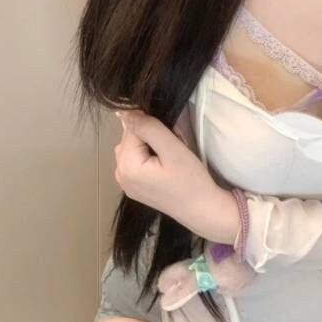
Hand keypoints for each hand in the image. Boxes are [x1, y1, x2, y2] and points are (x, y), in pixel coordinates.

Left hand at [114, 109, 237, 241]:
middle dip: (151, 136)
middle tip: (173, 150)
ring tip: (170, 158)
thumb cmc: (191, 180)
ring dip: (151, 145)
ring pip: (134, 146)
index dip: (154, 128)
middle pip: (131, 137)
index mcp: (126, 166)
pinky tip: (166, 167)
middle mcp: (119, 174)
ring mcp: (125, 183)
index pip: (132, 128)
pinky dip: (150, 156)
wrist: (203, 210)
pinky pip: (137, 160)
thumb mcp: (172, 149)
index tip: (171, 140)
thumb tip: (124, 111)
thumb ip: (148, 128)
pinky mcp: (134, 187)